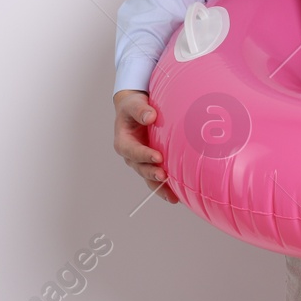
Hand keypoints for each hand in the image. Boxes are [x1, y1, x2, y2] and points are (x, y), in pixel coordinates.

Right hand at [114, 89, 178, 203]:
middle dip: (152, 173)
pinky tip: (177, 195)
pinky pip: (157, 178)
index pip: (132, 151)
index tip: (157, 157)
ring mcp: (142, 161)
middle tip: (163, 175)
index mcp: (123, 142)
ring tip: (172, 196)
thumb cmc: (133, 107)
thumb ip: (140, 110)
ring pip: (149, 177)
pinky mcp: (151, 163)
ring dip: (159, 186)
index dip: (144, 155)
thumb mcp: (133, 104)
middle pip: (140, 168)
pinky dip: (166, 187)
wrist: (136, 110)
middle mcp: (132, 155)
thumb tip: (150, 117)